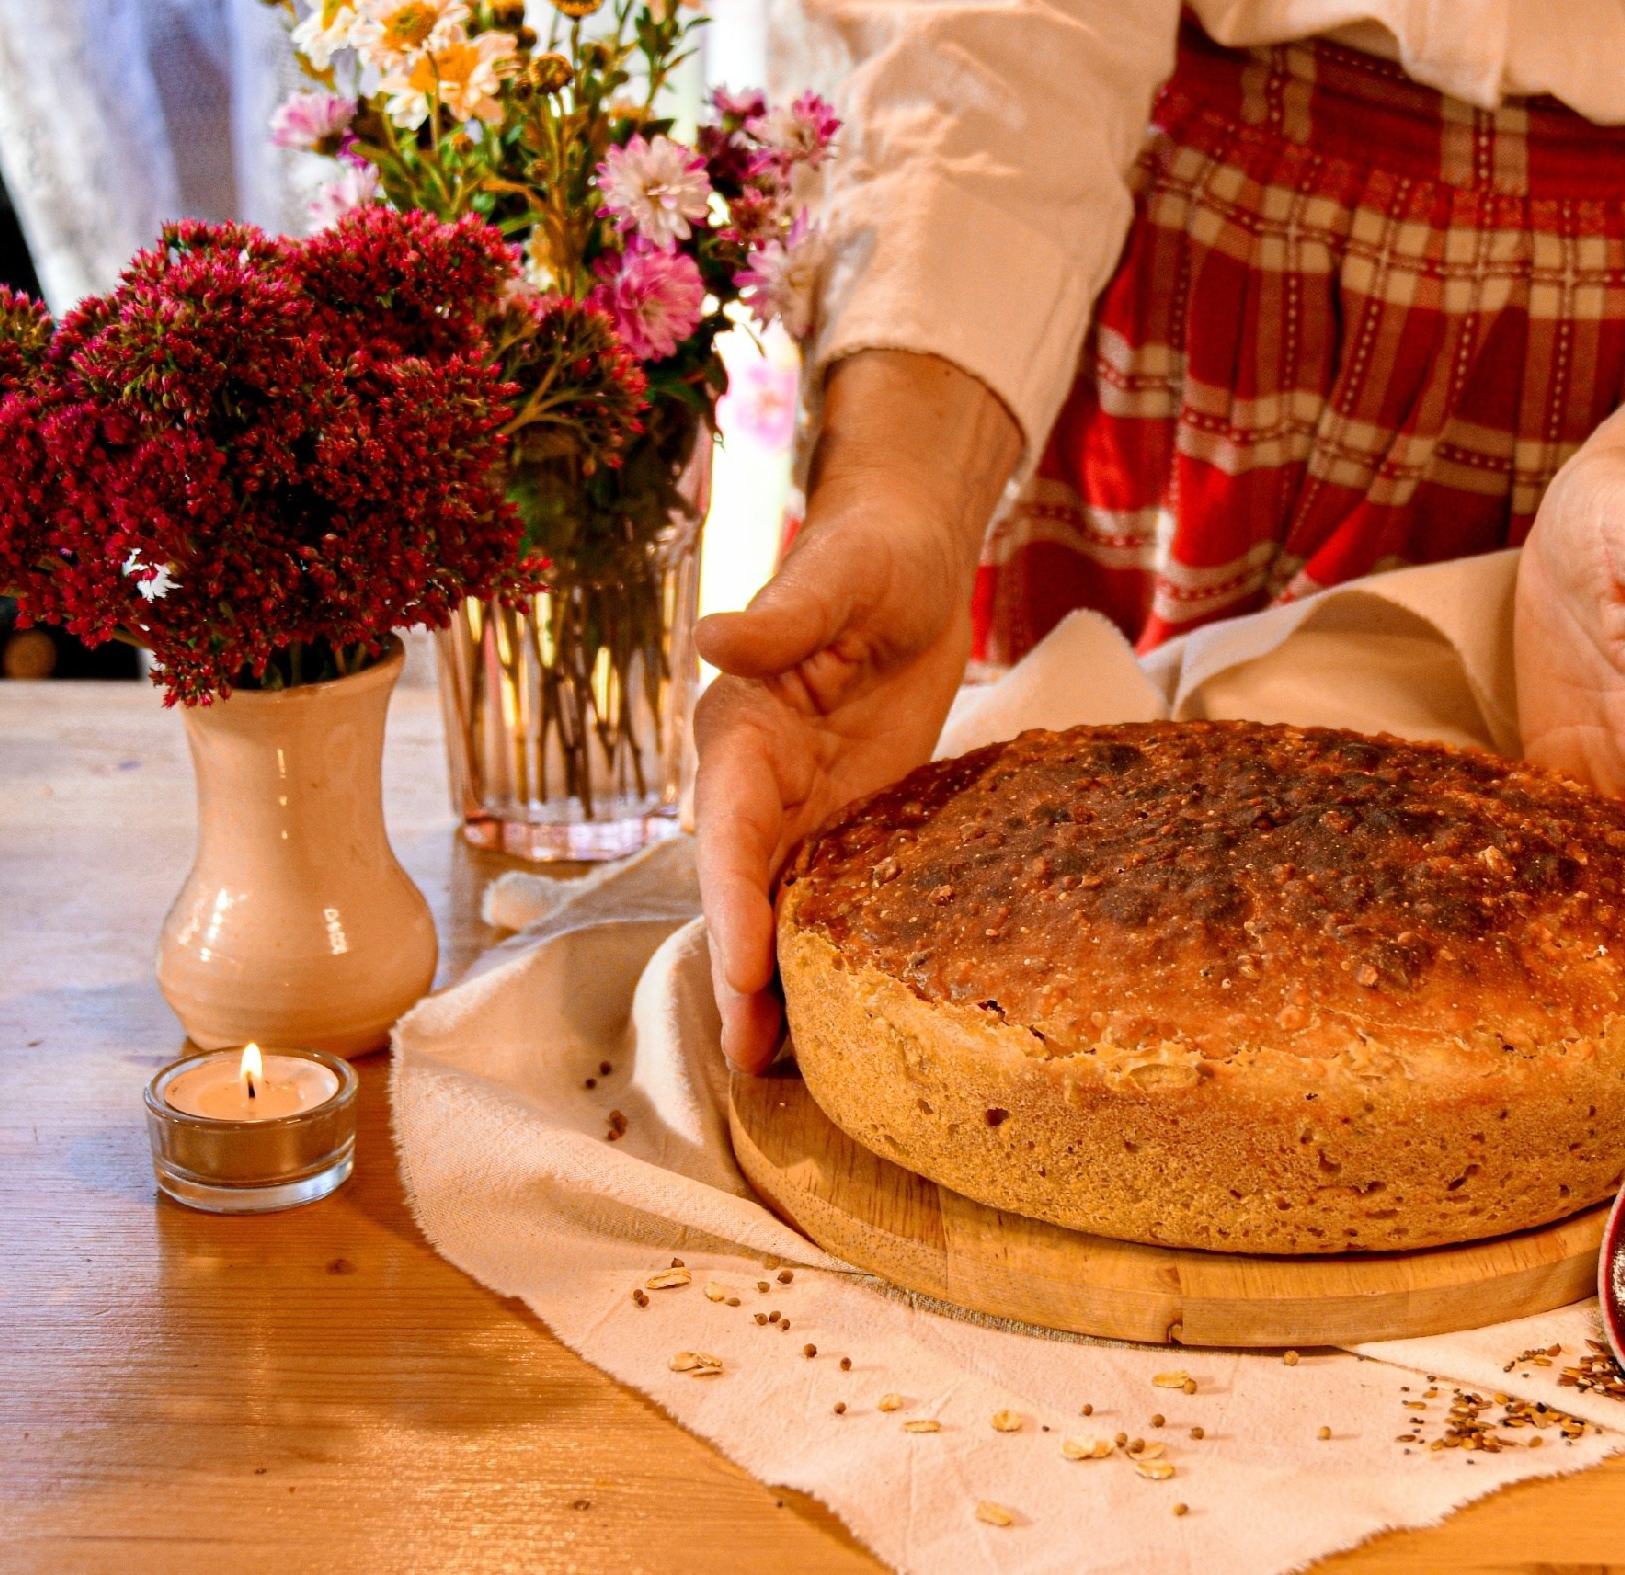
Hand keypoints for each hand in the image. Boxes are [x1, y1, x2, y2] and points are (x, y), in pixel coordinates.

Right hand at [693, 351, 1021, 1070]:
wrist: (912, 558)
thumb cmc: (873, 555)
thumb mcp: (839, 575)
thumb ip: (783, 615)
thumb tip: (711, 634)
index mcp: (743, 730)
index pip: (728, 830)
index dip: (731, 904)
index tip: (740, 971)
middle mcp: (759, 780)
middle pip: (740, 890)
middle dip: (739, 973)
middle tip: (751, 1058)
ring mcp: (803, 806)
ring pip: (776, 907)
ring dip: (775, 983)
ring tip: (783, 1069)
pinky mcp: (850, 817)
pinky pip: (828, 894)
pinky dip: (826, 954)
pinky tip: (842, 1016)